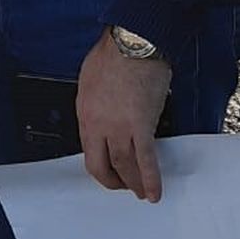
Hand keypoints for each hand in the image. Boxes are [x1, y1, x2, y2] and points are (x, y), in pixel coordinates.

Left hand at [76, 29, 171, 200]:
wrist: (131, 45)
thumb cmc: (113, 55)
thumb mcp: (90, 81)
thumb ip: (94, 104)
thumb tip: (102, 115)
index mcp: (84, 113)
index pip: (88, 150)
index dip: (100, 165)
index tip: (109, 171)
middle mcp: (97, 125)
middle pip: (101, 165)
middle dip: (113, 181)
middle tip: (123, 187)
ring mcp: (118, 127)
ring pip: (124, 166)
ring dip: (133, 184)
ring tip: (141, 193)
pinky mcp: (141, 126)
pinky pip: (145, 160)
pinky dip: (150, 179)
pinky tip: (155, 192)